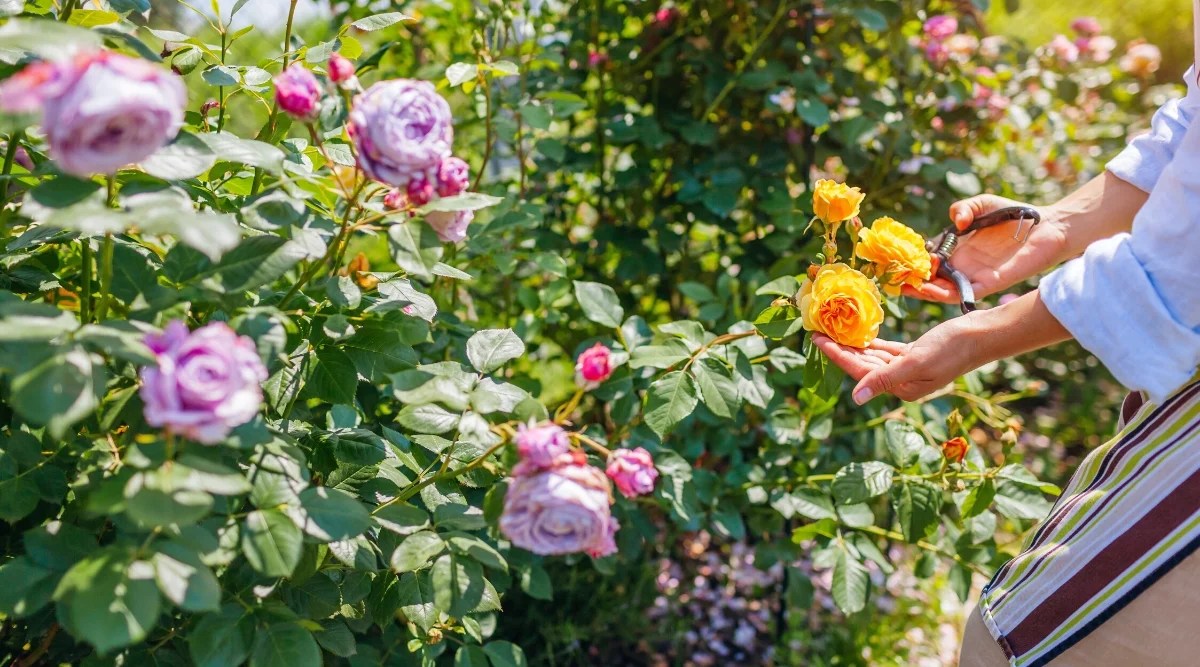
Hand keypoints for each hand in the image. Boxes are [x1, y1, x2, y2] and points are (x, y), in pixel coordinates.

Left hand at [812, 316, 984, 402]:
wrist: (981, 335)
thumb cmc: (951, 348)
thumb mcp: (915, 362)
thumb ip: (884, 379)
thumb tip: (856, 398)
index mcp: (901, 388)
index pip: (860, 372)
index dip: (837, 356)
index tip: (817, 340)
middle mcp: (902, 381)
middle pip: (863, 365)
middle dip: (839, 349)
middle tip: (816, 331)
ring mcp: (908, 368)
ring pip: (873, 357)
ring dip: (853, 345)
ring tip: (831, 330)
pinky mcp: (914, 355)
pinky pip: (886, 350)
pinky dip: (872, 342)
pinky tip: (857, 336)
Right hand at [906, 194, 1064, 303]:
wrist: (1047, 225)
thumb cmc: (1013, 213)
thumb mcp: (981, 203)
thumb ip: (964, 208)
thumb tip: (957, 221)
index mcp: (958, 249)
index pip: (930, 259)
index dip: (914, 261)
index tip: (898, 260)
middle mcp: (964, 265)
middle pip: (933, 279)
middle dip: (914, 281)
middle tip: (897, 279)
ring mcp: (976, 275)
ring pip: (945, 291)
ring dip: (926, 291)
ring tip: (910, 287)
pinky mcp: (991, 283)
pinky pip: (965, 293)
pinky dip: (948, 294)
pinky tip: (933, 289)